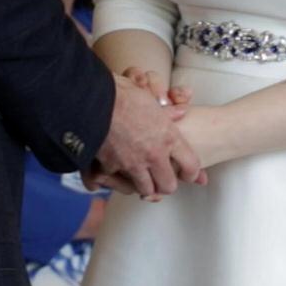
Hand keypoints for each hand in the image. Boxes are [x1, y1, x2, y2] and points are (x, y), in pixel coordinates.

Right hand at [93, 73, 203, 199]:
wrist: (94, 100)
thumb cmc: (124, 95)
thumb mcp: (151, 100)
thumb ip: (168, 112)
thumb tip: (183, 112)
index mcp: (168, 137)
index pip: (191, 166)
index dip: (191, 174)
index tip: (187, 174)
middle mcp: (154, 155)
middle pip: (168, 186)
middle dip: (165, 185)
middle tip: (161, 179)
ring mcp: (133, 164)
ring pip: (146, 190)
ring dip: (144, 185)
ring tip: (141, 177)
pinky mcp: (112, 168)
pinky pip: (119, 182)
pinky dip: (118, 179)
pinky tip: (118, 170)